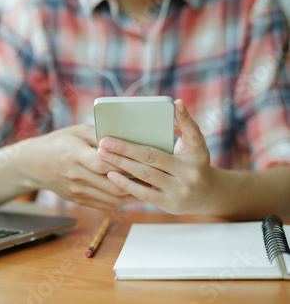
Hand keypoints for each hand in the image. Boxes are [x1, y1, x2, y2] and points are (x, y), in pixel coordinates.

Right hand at [23, 124, 142, 209]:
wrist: (34, 164)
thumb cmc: (58, 142)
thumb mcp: (76, 131)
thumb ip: (99, 134)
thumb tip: (125, 138)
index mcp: (73, 155)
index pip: (103, 163)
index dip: (124, 164)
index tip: (144, 161)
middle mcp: (75, 175)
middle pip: (111, 184)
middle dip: (134, 182)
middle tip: (155, 177)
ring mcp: (76, 190)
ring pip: (111, 198)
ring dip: (132, 195)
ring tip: (149, 187)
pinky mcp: (78, 200)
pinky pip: (104, 204)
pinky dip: (121, 201)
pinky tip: (134, 194)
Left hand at [96, 100, 214, 213]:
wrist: (206, 196)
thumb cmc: (191, 164)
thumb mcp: (193, 147)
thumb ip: (183, 129)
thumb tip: (172, 107)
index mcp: (198, 153)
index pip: (193, 134)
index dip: (185, 119)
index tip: (175, 103)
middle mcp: (191, 172)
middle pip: (152, 156)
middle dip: (125, 148)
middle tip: (104, 141)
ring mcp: (181, 190)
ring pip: (145, 174)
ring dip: (121, 163)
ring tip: (102, 154)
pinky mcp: (170, 204)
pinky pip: (144, 193)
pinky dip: (126, 183)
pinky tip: (111, 174)